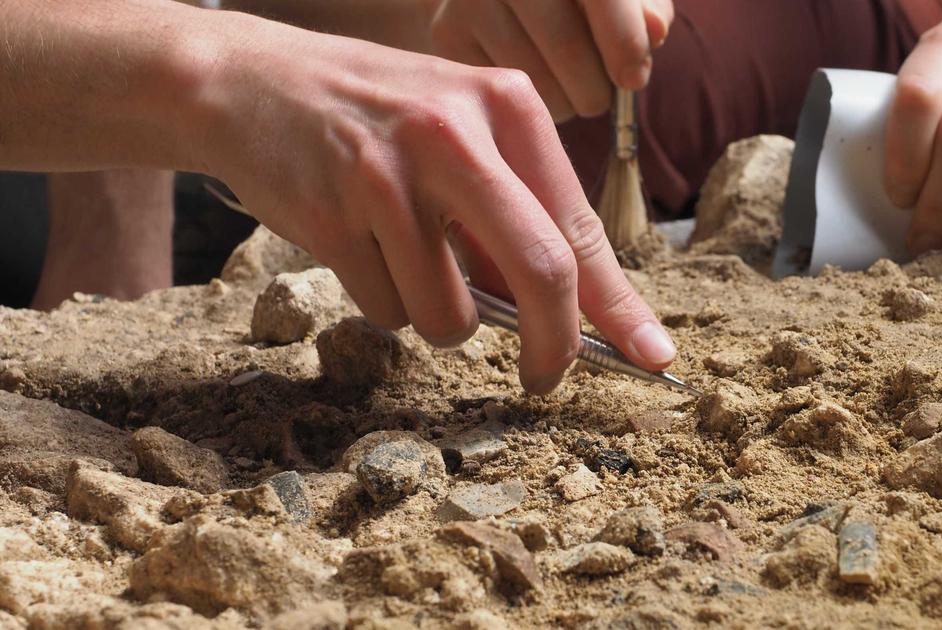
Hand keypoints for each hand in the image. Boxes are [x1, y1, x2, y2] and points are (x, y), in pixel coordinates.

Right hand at [202, 15, 676, 392]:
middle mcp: (455, 132)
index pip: (580, 226)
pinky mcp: (333, 216)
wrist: (250, 81)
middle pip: (541, 271)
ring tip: (404, 256)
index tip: (652, 356)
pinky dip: (384, 300)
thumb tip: (563, 317)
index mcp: (506, 104)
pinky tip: (358, 243)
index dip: (619, 305)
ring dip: (438, 317)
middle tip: (543, 378)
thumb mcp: (460, 129)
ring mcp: (390, 176)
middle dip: (553, 347)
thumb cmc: (375, 116)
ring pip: (451, 315)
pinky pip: (388, 310)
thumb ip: (513, 208)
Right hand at [426, 0, 673, 121]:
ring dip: (565, 104)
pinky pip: (502, 96)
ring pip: (533, 81)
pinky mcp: (446, 35)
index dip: (624, 43)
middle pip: (566, 47)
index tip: (633, 78)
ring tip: (567, 90)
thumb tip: (654, 32)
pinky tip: (534, 85)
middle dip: (595, 88)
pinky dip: (528, 108)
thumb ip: (645, 7)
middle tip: (598, 95)